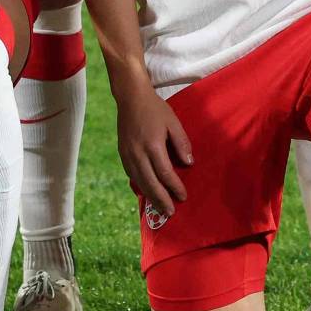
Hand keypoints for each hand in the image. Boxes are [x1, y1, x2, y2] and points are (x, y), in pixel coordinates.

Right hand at [116, 82, 191, 220]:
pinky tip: (146, 192)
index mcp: (152, 145)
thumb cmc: (155, 109)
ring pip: (139, 181)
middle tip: (171, 213)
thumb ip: (181, 143)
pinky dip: (139, 186)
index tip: (184, 196)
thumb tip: (188, 163)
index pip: (165, 173)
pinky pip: (131, 174)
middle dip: (161, 200)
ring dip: (149, 197)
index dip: (175, 187)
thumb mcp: (173, 123)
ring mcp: (127, 154)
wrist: (130, 97)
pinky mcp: (122, 153)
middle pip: (150, 183)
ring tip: (159, 208)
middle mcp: (138, 153)